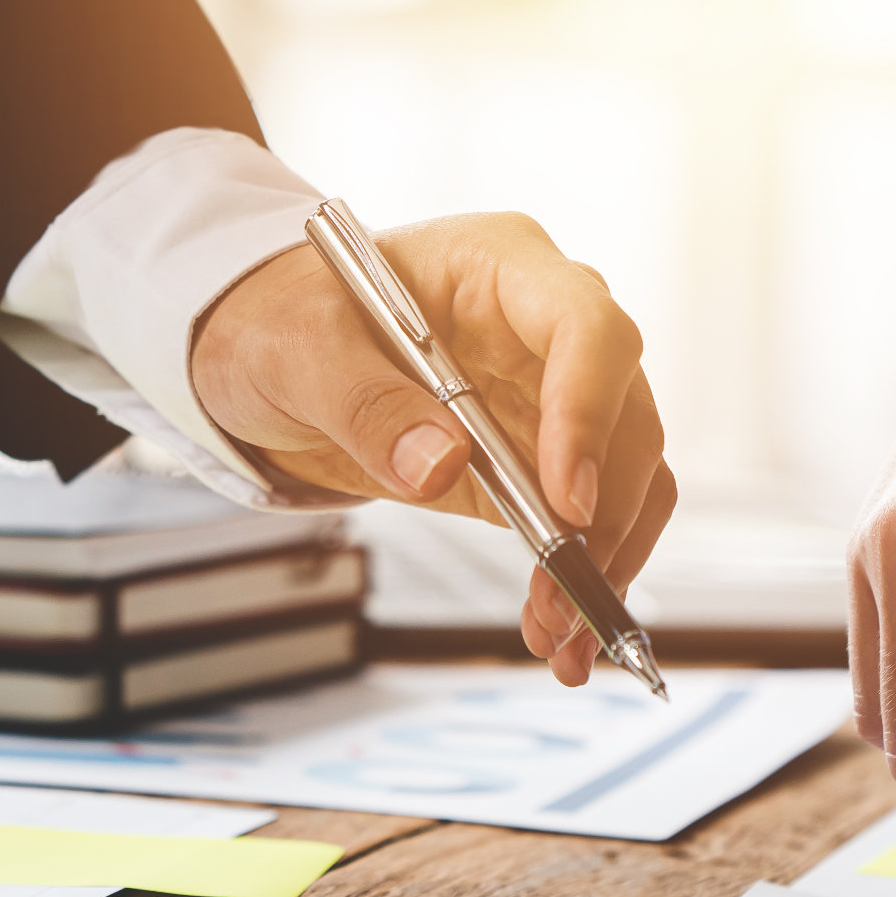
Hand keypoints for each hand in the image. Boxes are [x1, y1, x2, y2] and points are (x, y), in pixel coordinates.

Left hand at [188, 210, 673, 681]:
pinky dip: (584, 570)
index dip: (588, 410)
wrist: (269, 351)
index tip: (566, 499)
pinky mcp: (538, 456)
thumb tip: (440, 465)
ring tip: (560, 632)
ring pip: (626, 473)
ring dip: (606, 557)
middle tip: (562, 590)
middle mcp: (545, 325)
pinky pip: (592, 514)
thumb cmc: (284, 318)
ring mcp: (550, 392)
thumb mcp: (298, 349)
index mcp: (501, 264)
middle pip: (625, 411)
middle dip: (603, 511)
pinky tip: (557, 625)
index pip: (584, 324)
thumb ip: (365, 402)